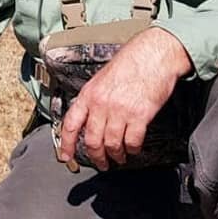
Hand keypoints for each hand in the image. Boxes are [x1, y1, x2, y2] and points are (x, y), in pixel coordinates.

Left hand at [56, 27, 192, 169]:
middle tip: (101, 164)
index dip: (66, 144)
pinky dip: (133, 149)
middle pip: (92, 140)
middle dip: (96, 157)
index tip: (65, 156)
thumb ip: (94, 99)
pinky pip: (132, 141)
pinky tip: (134, 149)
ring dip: (116, 155)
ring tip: (120, 158)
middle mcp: (101, 104)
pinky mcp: (139, 116)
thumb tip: (89, 118)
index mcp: (89, 94)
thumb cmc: (130, 63)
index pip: (70, 124)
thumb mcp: (101, 78)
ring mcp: (120, 111)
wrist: (152, 54)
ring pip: (112, 144)